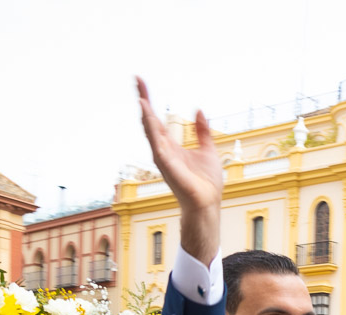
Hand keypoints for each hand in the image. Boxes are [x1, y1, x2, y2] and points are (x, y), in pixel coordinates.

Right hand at [136, 77, 221, 260]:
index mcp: (170, 145)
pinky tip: (148, 116)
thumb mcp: (208, 150)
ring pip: (150, 130)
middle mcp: (162, 149)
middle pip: (149, 120)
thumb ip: (202, 131)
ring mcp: (163, 157)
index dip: (149, 100)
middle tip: (136, 79)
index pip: (156, 119)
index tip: (141, 82)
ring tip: (141, 95)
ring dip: (145, 113)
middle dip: (143, 99)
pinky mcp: (166, 164)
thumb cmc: (207, 183)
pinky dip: (151, 129)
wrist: (208, 203)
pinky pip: (156, 144)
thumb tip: (198, 110)